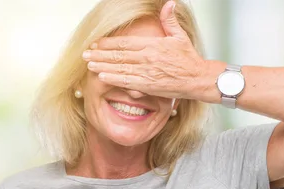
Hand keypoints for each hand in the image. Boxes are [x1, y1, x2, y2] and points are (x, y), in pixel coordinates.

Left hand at [82, 1, 206, 99]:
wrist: (198, 78)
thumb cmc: (189, 59)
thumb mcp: (180, 36)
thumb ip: (169, 20)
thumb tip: (169, 3)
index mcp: (153, 44)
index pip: (125, 42)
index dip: (108, 43)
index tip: (96, 44)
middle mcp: (148, 57)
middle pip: (119, 55)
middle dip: (100, 54)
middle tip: (85, 54)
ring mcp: (148, 72)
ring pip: (120, 68)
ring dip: (102, 66)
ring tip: (89, 65)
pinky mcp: (149, 85)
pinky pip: (128, 81)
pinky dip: (114, 78)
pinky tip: (102, 76)